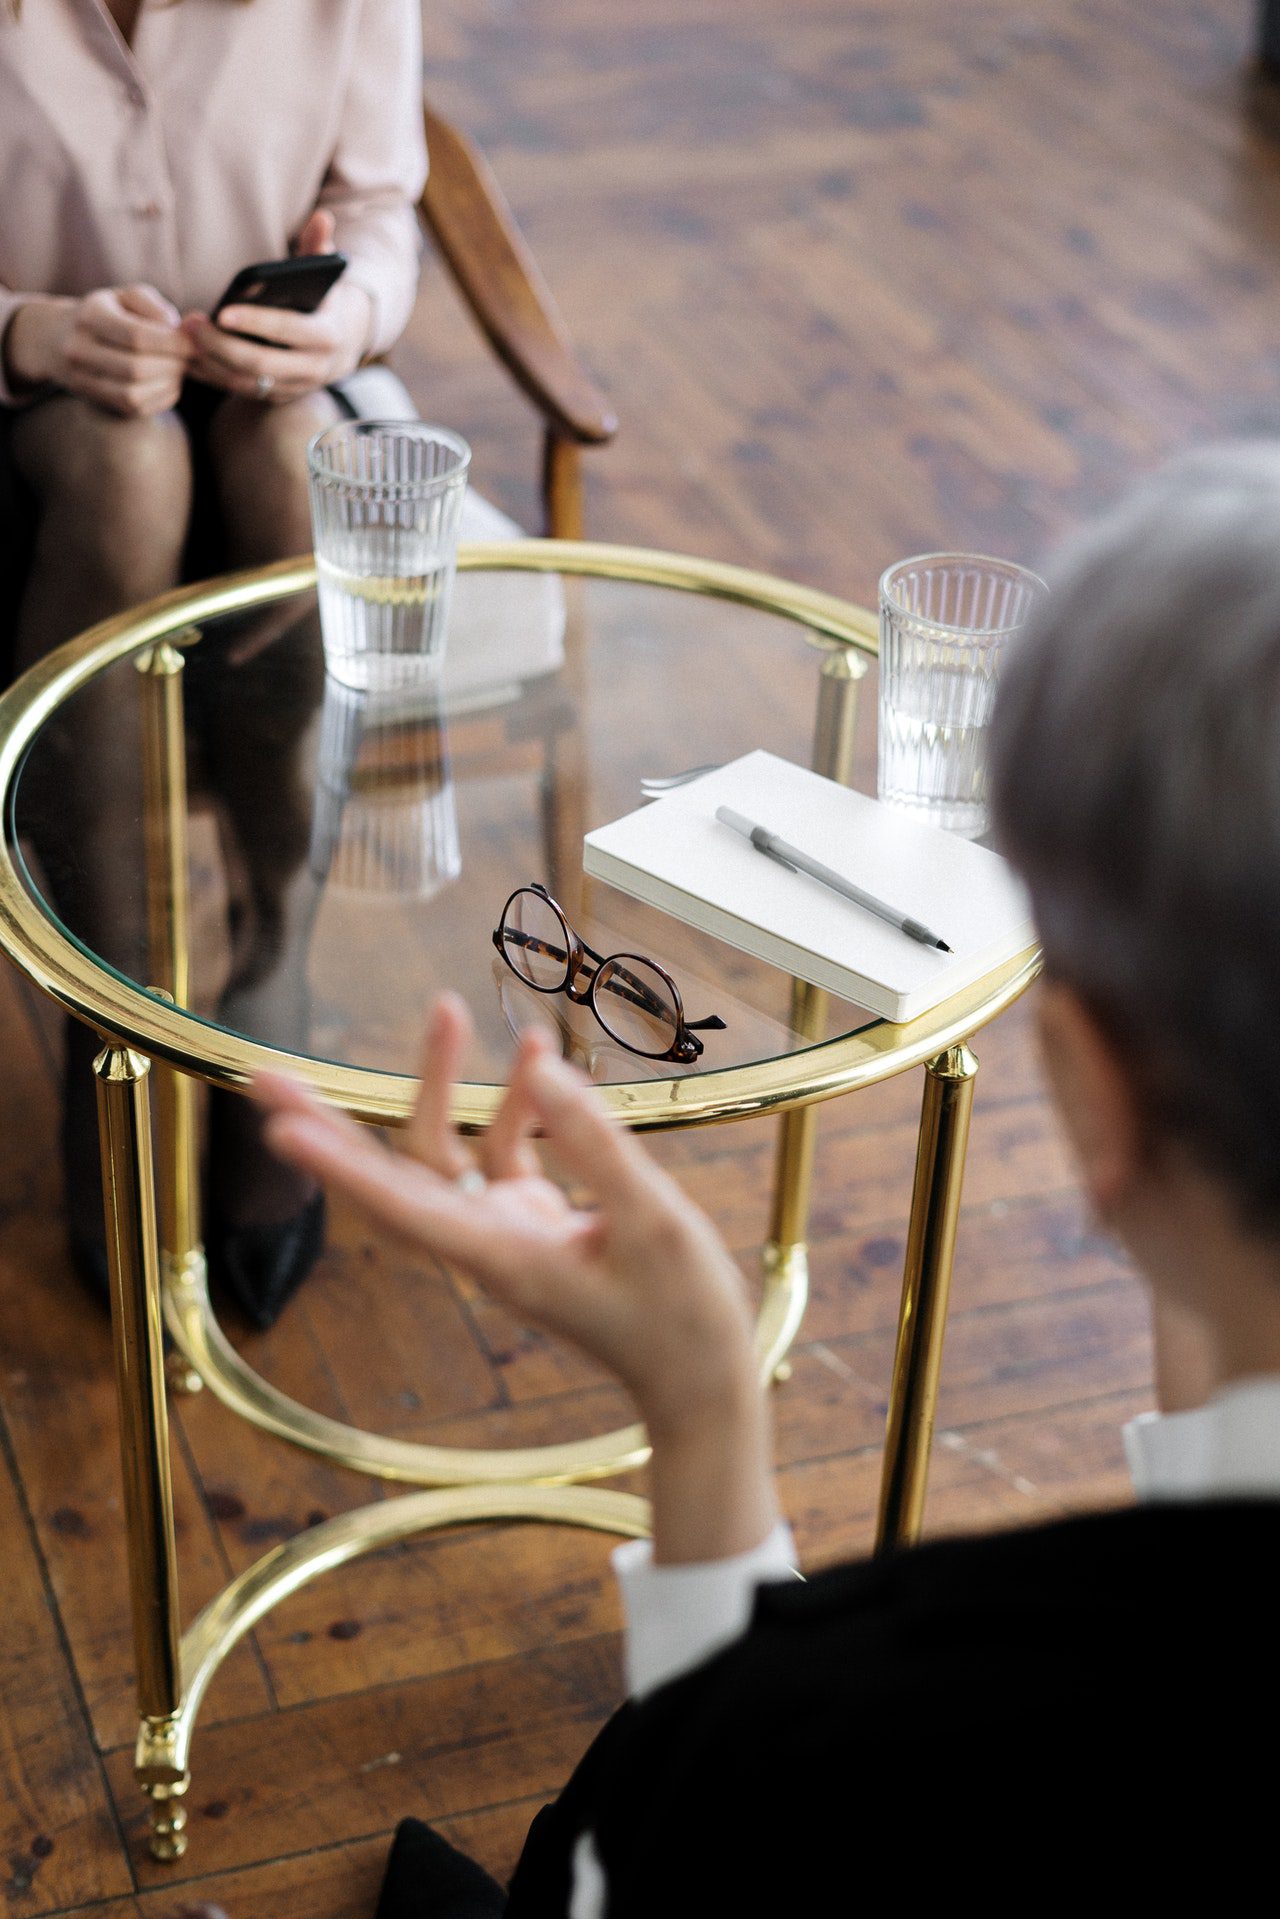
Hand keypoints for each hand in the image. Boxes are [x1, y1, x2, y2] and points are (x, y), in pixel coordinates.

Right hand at [4, 285, 191, 414]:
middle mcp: (79, 350)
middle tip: (190, 358)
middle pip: (136, 369)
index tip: (198, 342)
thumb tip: (185, 329)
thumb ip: (156, 308)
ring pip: (134, 395)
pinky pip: (135, 409)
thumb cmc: (109, 313)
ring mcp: (83, 381)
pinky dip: (160, 398)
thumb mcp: (128, 297)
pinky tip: (168, 382)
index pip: (136, 336)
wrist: (61, 339)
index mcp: (90, 316)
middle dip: (173, 365)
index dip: (173, 343)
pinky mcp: (97, 402)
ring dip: (167, 385)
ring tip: (179, 369)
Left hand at [182, 209, 372, 401]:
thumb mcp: (326, 277)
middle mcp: (313, 369)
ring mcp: (293, 387)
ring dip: (212, 362)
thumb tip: (322, 216)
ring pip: (246, 383)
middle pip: (261, 364)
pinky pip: (239, 391)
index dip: (255, 323)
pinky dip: (213, 376)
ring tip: (185, 337)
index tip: (222, 311)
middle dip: (222, 345)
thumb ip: (320, 248)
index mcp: (327, 336)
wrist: (342, 347)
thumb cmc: (323, 302)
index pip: (288, 331)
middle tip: (191, 324)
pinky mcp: (276, 396)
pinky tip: (189, 357)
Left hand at [255, 994, 778, 1562]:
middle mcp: (484, 1244)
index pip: (401, 1205)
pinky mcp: (532, 1221)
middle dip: (330, 1125)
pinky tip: (539, 1054)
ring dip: (443, 1083)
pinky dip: (517, 1103)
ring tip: (447, 1007)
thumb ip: (595, 1143)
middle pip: (389, 1176)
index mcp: (500, 1257)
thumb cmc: (679, 1314)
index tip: (279, 1129)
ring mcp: (505, 1231)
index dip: (339, 1166)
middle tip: (263, 1075)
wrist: (699, 1377)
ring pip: (443, 1152)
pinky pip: (502, 1151)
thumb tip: (542, 1070)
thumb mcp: (653, 1220)